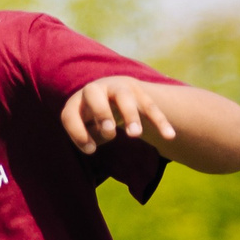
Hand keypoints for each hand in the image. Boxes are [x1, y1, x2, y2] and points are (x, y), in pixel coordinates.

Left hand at [60, 76, 176, 154]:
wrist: (115, 93)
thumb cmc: (94, 120)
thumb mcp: (87, 128)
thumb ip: (88, 135)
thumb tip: (95, 141)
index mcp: (77, 100)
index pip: (70, 114)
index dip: (78, 133)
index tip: (91, 151)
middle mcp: (96, 89)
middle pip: (94, 94)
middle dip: (101, 113)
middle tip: (110, 133)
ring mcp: (119, 88)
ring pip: (125, 98)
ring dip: (130, 115)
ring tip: (135, 136)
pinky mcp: (139, 93)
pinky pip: (150, 106)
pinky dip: (160, 121)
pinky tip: (169, 136)